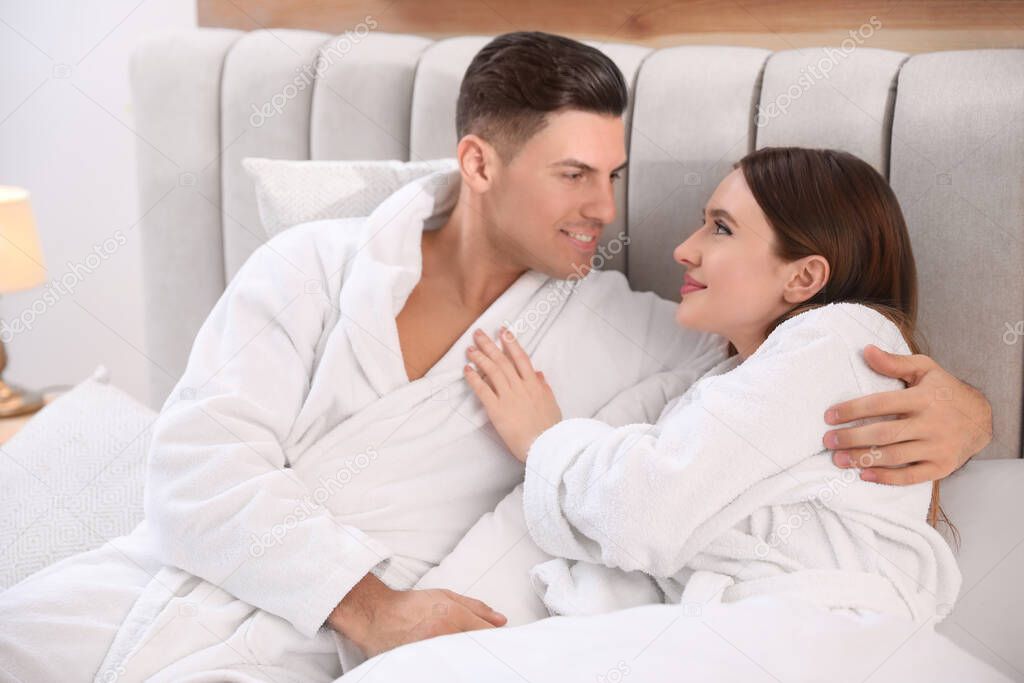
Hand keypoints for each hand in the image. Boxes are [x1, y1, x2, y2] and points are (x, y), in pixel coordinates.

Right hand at [327, 572, 506, 658]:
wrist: (376, 616)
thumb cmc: (409, 605)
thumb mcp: (446, 596)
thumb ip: (476, 607)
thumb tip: (500, 620)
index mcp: (451, 616)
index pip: (485, 633)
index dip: (495, 639)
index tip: (497, 642)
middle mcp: (442, 635)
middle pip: (475, 650)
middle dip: (481, 650)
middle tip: (480, 652)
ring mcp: (430, 651)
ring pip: (461, 661)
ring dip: (465, 659)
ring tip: (460, 654)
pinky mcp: (420, 664)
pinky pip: (444, 668)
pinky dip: (450, 666)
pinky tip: (449, 663)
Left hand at [463, 327, 561, 462]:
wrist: (545, 445)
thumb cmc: (550, 429)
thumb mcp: (551, 404)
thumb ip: (543, 387)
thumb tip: (538, 373)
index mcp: (534, 385)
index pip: (521, 358)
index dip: (511, 343)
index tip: (503, 331)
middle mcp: (521, 387)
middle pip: (502, 361)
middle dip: (489, 345)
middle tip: (478, 334)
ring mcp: (508, 397)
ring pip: (492, 371)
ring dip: (480, 358)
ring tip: (470, 349)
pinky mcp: (497, 410)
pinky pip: (483, 390)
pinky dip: (474, 378)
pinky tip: (467, 370)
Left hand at [823, 344, 992, 484]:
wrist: (981, 418)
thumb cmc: (944, 391)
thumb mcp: (925, 369)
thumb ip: (895, 363)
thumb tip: (866, 350)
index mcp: (924, 398)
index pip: (881, 404)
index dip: (853, 410)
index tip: (829, 416)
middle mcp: (932, 423)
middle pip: (884, 433)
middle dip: (852, 438)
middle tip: (828, 441)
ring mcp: (938, 447)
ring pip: (894, 456)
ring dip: (863, 459)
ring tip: (838, 459)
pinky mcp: (942, 466)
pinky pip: (911, 476)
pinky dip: (887, 478)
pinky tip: (864, 474)